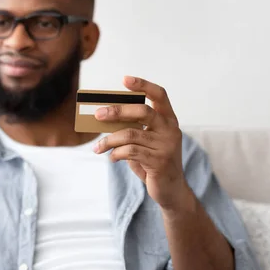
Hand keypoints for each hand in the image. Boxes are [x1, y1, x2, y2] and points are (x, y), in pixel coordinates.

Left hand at [92, 76, 190, 210]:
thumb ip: (133, 128)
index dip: (143, 85)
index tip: (125, 79)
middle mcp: (171, 130)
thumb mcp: (146, 141)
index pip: (160, 95)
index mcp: (169, 120)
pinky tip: (111, 158)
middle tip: (98, 114)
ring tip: (98, 147)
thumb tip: (105, 118)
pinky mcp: (159, 161)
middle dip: (117, 111)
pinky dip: (115, 154)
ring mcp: (166, 146)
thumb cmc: (154, 161)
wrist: (171, 191)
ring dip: (109, 140)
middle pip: (142, 111)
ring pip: (130, 134)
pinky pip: (129, 151)